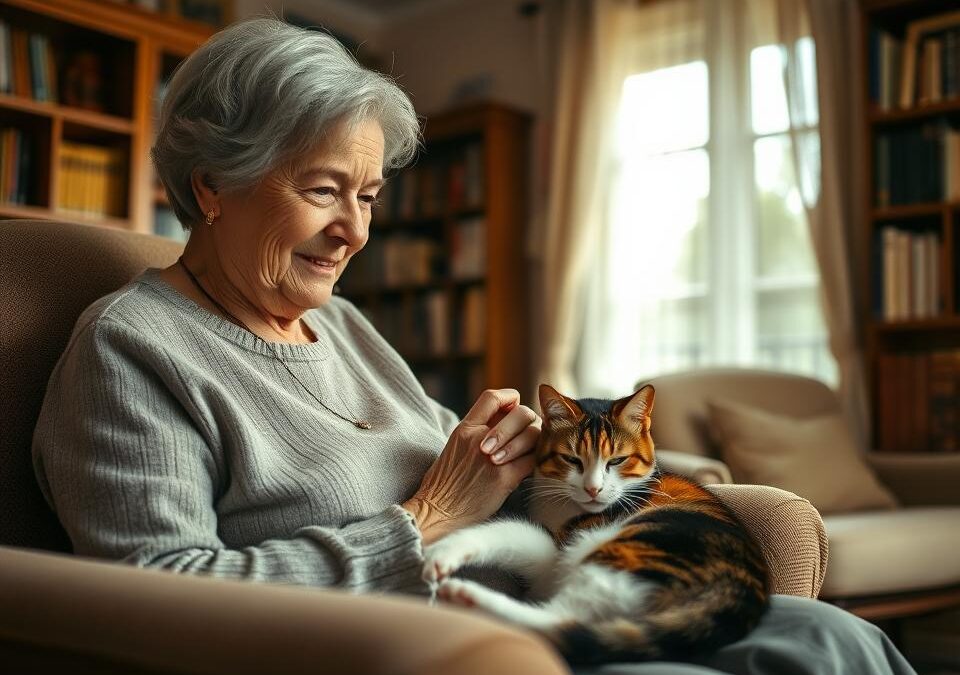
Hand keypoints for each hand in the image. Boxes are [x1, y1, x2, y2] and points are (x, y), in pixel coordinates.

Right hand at [403, 389, 540, 543]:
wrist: (436, 513)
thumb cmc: (443, 485)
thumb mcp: (454, 446)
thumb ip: (476, 433)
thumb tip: (503, 427)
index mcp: (464, 428)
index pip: (492, 397)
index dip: (510, 399)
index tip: (513, 411)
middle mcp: (479, 438)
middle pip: (521, 412)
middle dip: (529, 423)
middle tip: (525, 437)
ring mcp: (493, 457)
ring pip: (532, 434)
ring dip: (533, 444)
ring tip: (523, 456)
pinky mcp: (504, 478)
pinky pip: (533, 460)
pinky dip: (534, 464)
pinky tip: (525, 471)